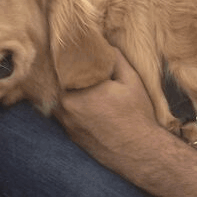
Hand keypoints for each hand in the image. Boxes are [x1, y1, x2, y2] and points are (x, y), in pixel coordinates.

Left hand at [54, 48, 159, 168]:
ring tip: (78, 78)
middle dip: (65, 70)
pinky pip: (63, 112)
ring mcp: (66, 123)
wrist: (139, 153)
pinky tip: (83, 99)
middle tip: (71, 58)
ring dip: (65, 87)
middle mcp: (66, 106)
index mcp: (79, 89)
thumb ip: (114, 58)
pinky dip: (69, 103)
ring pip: (58, 97)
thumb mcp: (131, 80)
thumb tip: (103, 44)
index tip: (71, 45)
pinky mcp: (70, 134)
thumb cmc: (137, 114)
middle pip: (57, 81)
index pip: (64, 64)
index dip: (66, 53)